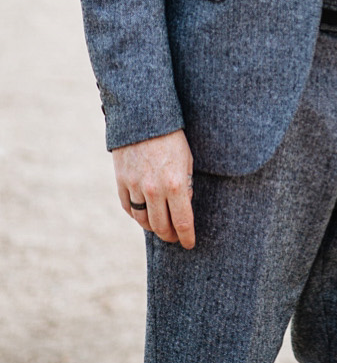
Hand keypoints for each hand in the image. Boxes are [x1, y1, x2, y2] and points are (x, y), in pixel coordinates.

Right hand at [113, 129, 195, 248]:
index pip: (182, 222)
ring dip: (153, 228)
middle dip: (170, 236)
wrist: (143, 118)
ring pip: (143, 221)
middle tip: (175, 237)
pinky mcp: (121, 182)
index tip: (189, 244)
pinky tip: (144, 215)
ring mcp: (135, 187)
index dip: (186, 237)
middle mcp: (154, 190)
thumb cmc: (173, 137)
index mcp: (176, 184)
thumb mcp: (187, 160)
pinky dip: (137, 215)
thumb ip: (185, 186)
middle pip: (161, 226)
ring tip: (161, 227)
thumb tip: (183, 207)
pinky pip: (128, 208)